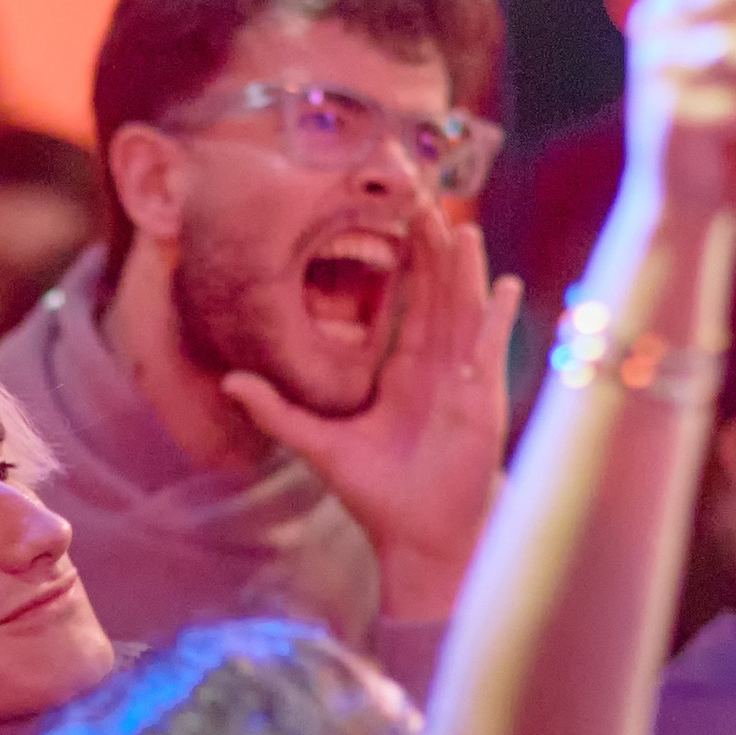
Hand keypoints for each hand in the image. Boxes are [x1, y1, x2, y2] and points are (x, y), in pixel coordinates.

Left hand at [222, 211, 520, 623]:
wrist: (419, 537)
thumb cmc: (377, 495)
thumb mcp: (319, 445)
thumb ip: (277, 412)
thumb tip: (231, 381)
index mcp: (402, 372)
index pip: (405, 304)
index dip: (402, 263)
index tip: (396, 219)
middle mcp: (436, 369)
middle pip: (436, 294)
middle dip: (432, 248)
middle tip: (422, 197)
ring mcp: (463, 381)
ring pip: (462, 311)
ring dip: (463, 270)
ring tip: (460, 224)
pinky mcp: (481, 399)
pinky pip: (490, 350)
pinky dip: (497, 318)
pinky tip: (504, 284)